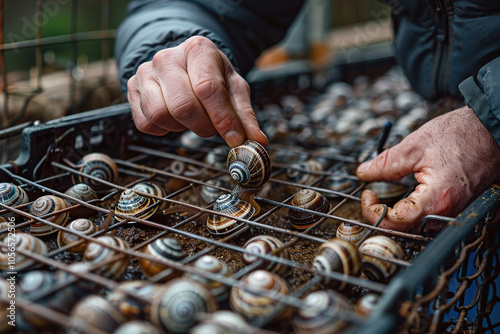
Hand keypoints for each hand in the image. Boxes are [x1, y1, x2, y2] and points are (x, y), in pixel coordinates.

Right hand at [127, 36, 267, 147]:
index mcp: (198, 50)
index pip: (208, 88)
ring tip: (192, 119)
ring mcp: (146, 72)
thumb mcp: (233, 88)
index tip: (235, 139)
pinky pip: (146, 123)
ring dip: (181, 127)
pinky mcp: (133, 89)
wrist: (183, 64)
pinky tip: (174, 119)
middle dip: (203, 126)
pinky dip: (163, 129)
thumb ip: (245, 115)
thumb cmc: (211, 75)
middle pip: (184, 105)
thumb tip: (258, 141)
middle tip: (211, 128)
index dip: (222, 118)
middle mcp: (167, 58)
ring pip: (161, 115)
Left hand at [357, 106, 499, 232]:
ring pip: (417, 227)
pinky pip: (428, 219)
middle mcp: (447, 212)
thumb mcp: (414, 147)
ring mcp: (453, 212)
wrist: (491, 130)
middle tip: (372, 198)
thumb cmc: (459, 135)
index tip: (367, 195)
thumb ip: (385, 163)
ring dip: (396, 218)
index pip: (396, 222)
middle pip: (405, 230)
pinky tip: (402, 200)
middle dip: (382, 217)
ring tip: (383, 199)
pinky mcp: (455, 208)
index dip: (374, 212)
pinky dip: (410, 214)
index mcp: (436, 199)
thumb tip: (363, 173)